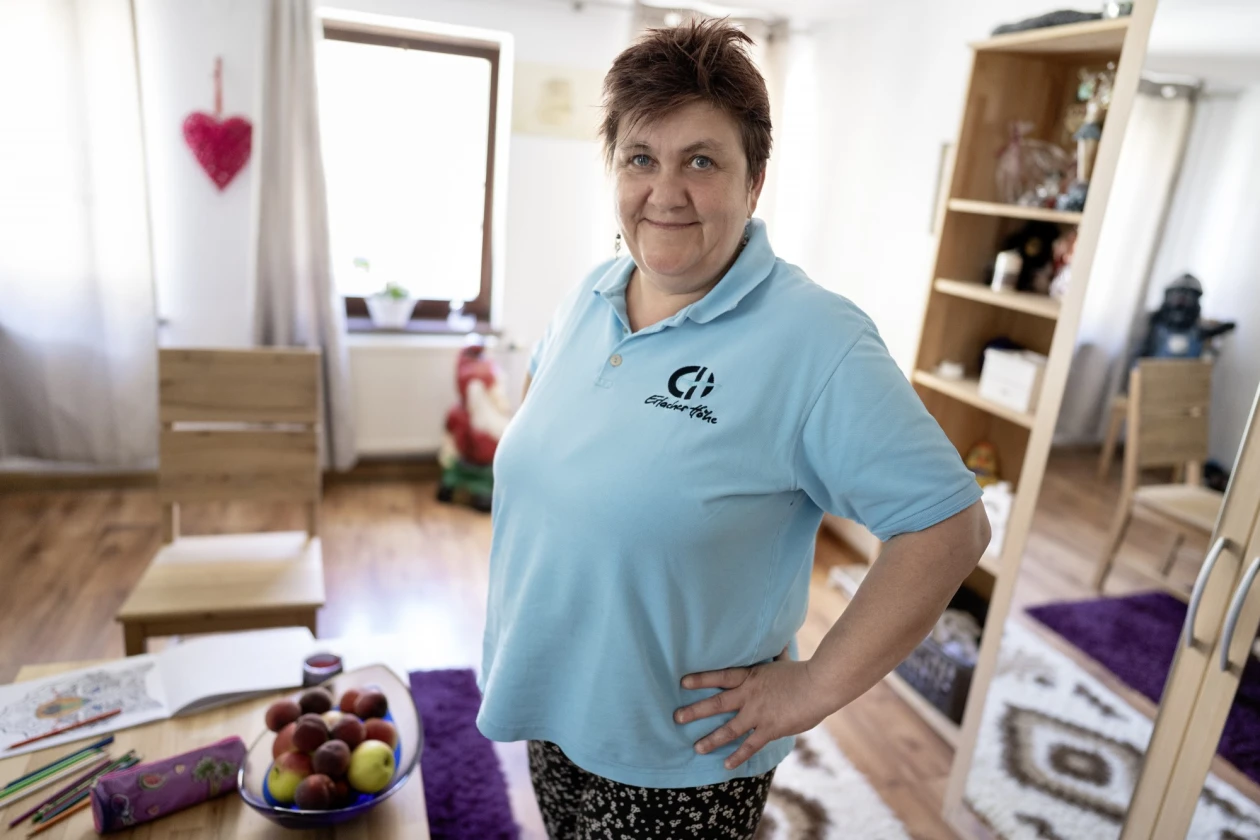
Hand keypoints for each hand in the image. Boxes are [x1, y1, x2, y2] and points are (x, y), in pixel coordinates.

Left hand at [674, 646, 835, 769]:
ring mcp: (758, 714)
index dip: (701, 679)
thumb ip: (776, 655)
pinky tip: (725, 764)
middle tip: (677, 718)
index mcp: (751, 676)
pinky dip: (737, 756)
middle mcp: (749, 696)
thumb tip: (777, 640)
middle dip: (695, 711)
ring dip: (711, 739)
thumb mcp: (783, 661)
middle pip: (717, 703)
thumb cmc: (803, 672)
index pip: (720, 676)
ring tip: (696, 747)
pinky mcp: (769, 730)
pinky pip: (749, 746)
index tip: (683, 683)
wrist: (818, 686)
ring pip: (729, 729)